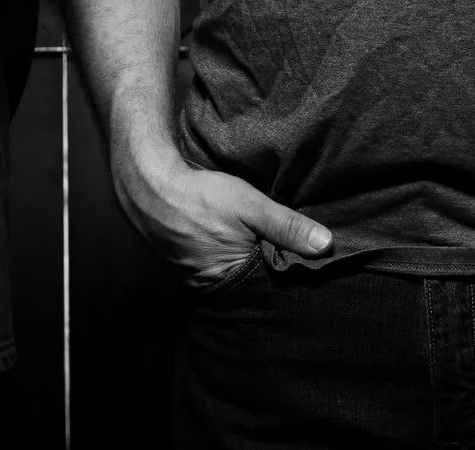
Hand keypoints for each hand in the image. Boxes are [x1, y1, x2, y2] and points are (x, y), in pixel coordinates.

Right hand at [114, 143, 332, 287]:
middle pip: (254, 287)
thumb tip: (326, 246)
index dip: (291, 277)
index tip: (311, 267)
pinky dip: (231, 259)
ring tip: (269, 251)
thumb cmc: (199, 196)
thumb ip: (287, 227)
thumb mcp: (249, 205)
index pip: (272, 290)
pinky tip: (238, 245)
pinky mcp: (187, 267)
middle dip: (272, 275)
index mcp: (231, 280)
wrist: (149, 185)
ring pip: (236, 277)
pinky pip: (218, 269)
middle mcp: (213, 288)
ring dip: (251, 266)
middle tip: (294, 258)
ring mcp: (197, 279)